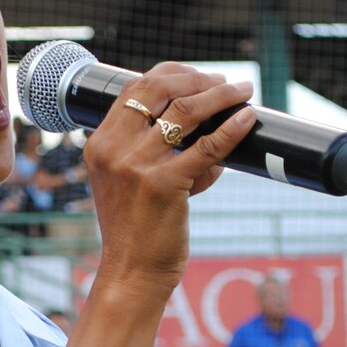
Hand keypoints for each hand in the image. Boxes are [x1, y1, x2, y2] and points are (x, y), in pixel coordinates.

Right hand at [83, 64, 257, 297]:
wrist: (131, 273)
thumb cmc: (135, 230)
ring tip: (242, 93)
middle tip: (225, 83)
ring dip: (221, 96)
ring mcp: (136, 166)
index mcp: (100, 144)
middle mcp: (113, 149)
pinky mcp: (164, 185)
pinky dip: (231, 129)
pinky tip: (246, 119)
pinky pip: (207, 147)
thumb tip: (194, 120)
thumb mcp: (123, 181)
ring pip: (186, 112)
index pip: (133, 88)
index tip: (197, 76)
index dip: (170, 73)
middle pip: (159, 89)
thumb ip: (142, 150)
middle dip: (198, 78)